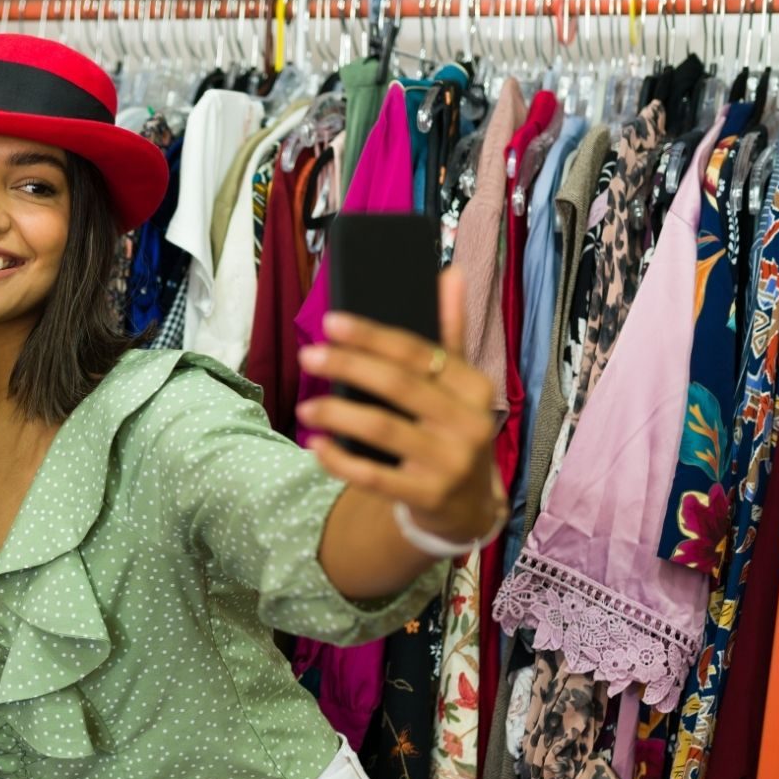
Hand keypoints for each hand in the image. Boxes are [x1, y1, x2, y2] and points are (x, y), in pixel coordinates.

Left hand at [295, 267, 505, 544]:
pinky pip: (375, 477)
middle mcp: (469, 423)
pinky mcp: (428, 496)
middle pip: (399, 386)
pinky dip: (340, 461)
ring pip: (384, 430)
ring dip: (338, 415)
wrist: (470, 505)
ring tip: (304, 408)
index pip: (420, 352)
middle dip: (349, 367)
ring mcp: (450, 463)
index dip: (374, 336)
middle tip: (308, 355)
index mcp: (474, 387)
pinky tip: (316, 446)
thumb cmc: (454, 431)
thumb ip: (451, 332)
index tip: (332, 321)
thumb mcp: (460, 386)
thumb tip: (450, 272)